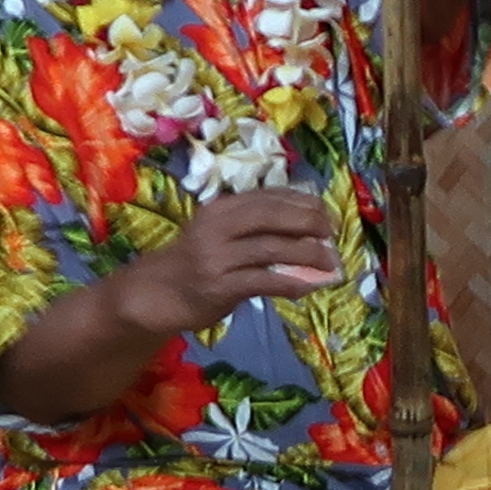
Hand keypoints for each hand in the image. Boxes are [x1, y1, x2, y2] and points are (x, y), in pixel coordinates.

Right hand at [126, 186, 341, 333]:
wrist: (159, 292)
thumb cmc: (200, 260)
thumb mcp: (222, 231)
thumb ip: (256, 224)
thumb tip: (308, 220)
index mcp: (222, 208)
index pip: (268, 197)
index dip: (303, 203)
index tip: (327, 212)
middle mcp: (218, 227)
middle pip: (272, 216)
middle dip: (308, 222)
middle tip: (332, 233)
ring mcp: (218, 257)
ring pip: (272, 248)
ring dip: (307, 254)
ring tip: (330, 263)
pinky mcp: (220, 286)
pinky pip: (264, 281)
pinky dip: (291, 283)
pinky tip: (309, 286)